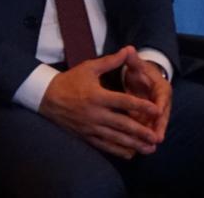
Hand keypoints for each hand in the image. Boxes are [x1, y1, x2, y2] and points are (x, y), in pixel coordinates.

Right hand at [39, 46, 162, 158]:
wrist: (47, 96)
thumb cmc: (70, 80)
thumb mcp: (89, 68)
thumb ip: (110, 61)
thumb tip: (128, 50)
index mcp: (97, 96)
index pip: (124, 102)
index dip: (141, 106)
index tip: (157, 110)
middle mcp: (95, 113)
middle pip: (123, 124)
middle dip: (141, 132)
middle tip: (157, 137)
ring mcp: (91, 127)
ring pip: (116, 138)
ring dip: (134, 144)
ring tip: (149, 149)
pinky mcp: (86, 136)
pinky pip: (105, 146)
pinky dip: (119, 151)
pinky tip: (131, 154)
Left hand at [122, 52, 171, 143]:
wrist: (141, 78)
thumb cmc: (139, 70)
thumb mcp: (137, 65)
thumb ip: (133, 60)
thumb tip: (129, 48)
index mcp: (162, 88)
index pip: (162, 98)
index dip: (160, 106)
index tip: (158, 114)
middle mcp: (162, 102)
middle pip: (162, 116)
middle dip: (159, 127)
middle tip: (156, 139)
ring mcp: (156, 112)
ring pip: (155, 125)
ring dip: (151, 135)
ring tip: (148, 146)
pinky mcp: (149, 119)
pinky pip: (147, 128)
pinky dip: (144, 135)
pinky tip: (138, 145)